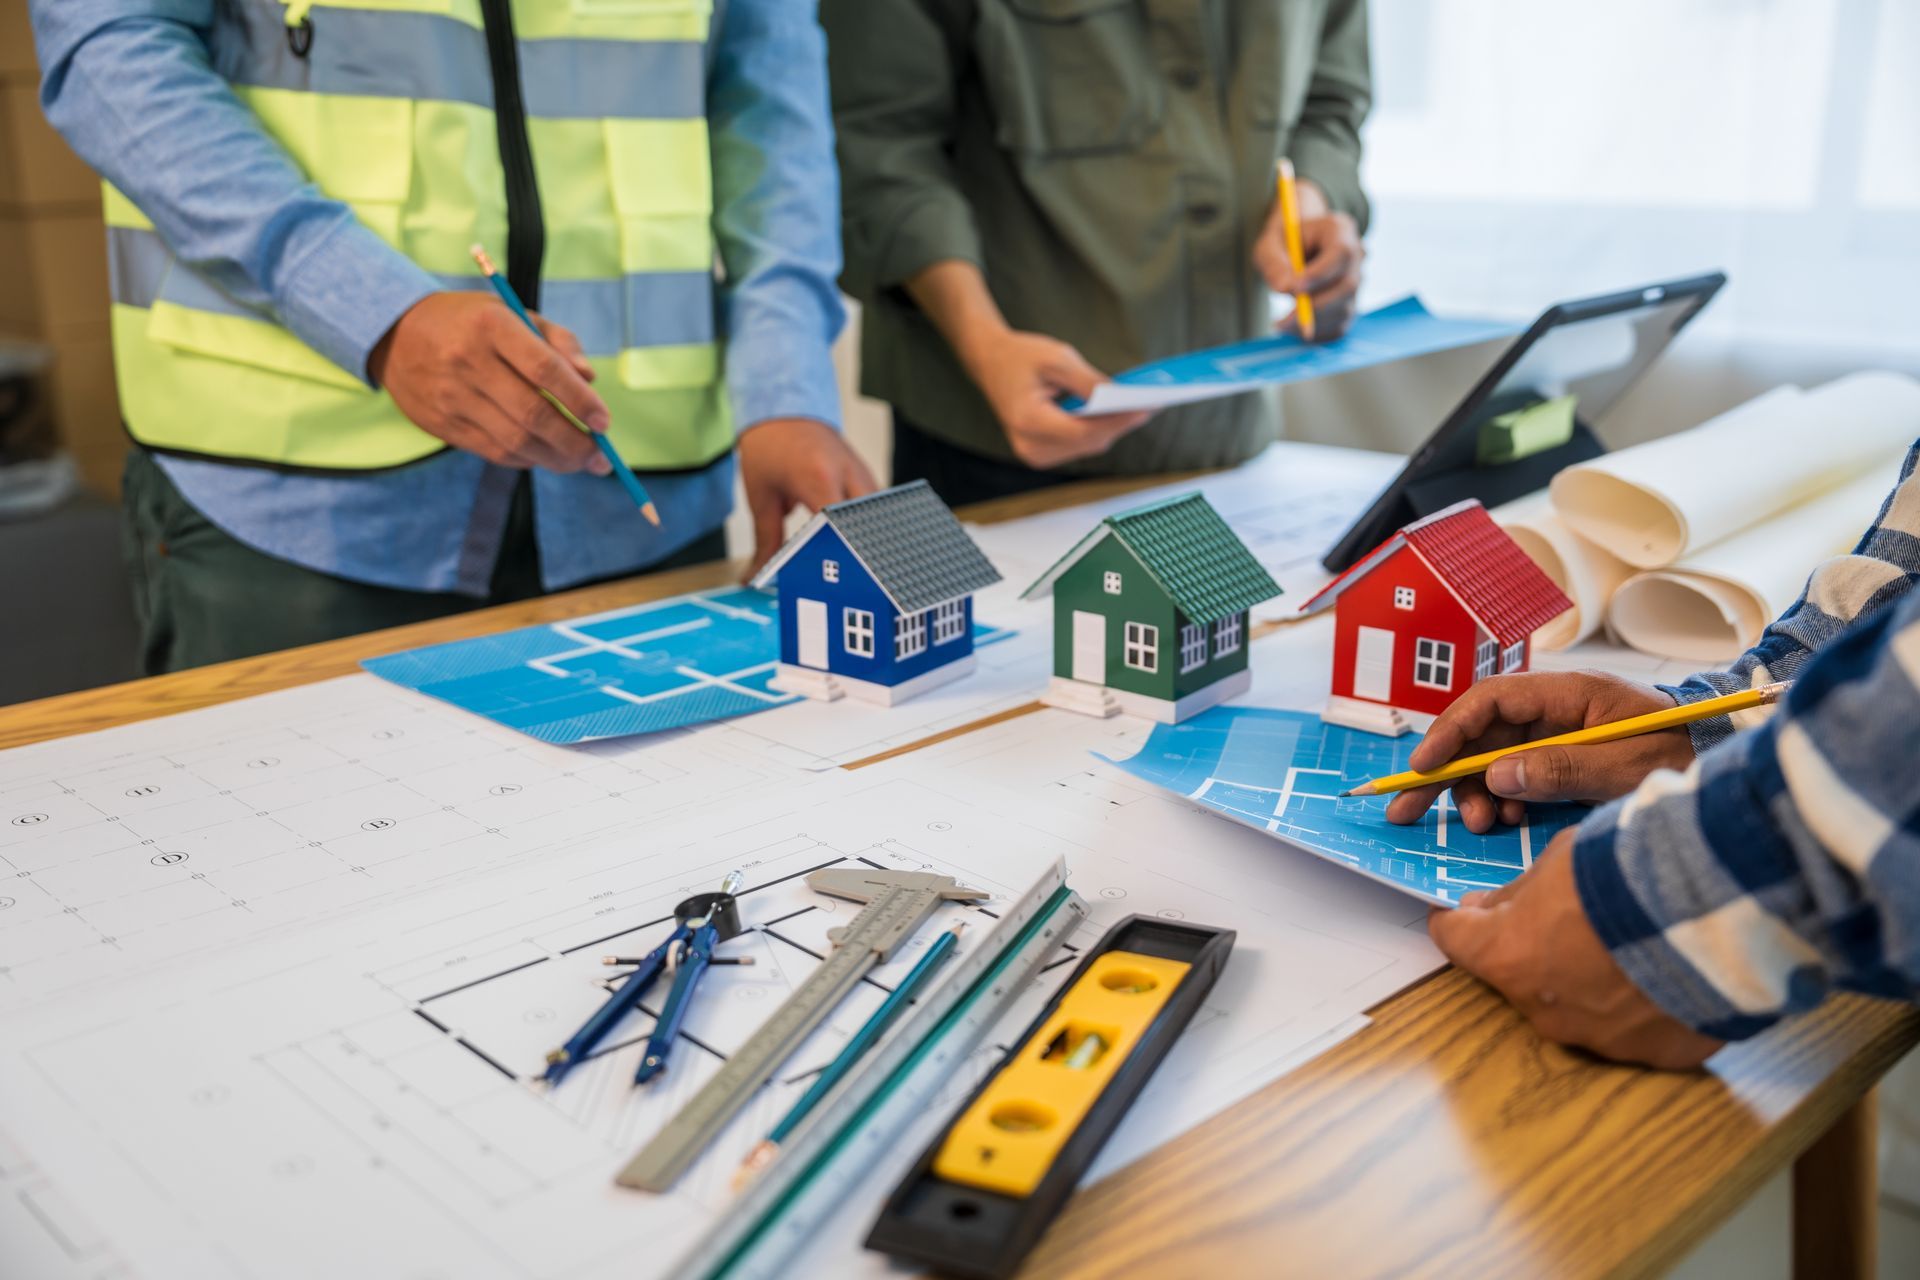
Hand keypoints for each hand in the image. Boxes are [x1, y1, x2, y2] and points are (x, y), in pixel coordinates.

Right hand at [369, 291, 610, 474]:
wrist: (395, 333)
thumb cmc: (472, 322)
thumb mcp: (513, 312)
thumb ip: (558, 341)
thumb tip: (589, 378)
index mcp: (491, 326)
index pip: (544, 369)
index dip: (579, 400)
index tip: (604, 422)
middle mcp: (468, 361)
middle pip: (532, 414)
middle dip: (575, 442)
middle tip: (602, 457)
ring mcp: (451, 397)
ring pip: (515, 441)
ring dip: (556, 459)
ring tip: (582, 463)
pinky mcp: (441, 424)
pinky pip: (494, 451)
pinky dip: (527, 458)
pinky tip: (545, 455)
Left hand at [738, 418, 878, 576]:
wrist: (783, 409)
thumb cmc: (769, 448)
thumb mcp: (761, 497)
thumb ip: (766, 541)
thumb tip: (755, 576)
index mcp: (818, 477)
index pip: (838, 526)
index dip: (836, 556)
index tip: (827, 578)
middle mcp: (847, 474)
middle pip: (865, 526)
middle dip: (857, 554)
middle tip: (847, 580)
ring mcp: (861, 473)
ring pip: (875, 518)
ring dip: (864, 540)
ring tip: (857, 566)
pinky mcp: (866, 475)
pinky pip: (874, 508)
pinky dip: (865, 526)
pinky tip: (857, 544)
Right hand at [959, 328, 1150, 469]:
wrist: (991, 363)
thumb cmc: (1020, 357)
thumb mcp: (1057, 358)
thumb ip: (1089, 381)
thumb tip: (1121, 398)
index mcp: (1028, 421)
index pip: (1082, 431)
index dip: (1117, 421)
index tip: (1146, 408)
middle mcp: (1029, 446)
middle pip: (1089, 442)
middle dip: (1120, 424)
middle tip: (1152, 405)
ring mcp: (1034, 454)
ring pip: (1088, 447)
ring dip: (1113, 428)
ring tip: (1139, 408)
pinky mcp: (1042, 453)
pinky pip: (1080, 446)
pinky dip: (1099, 430)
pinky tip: (1116, 414)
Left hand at [1253, 179, 1363, 340]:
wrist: (1295, 247)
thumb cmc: (1282, 242)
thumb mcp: (1269, 245)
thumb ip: (1275, 263)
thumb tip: (1285, 288)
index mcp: (1340, 230)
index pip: (1341, 253)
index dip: (1320, 274)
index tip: (1295, 289)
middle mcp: (1356, 256)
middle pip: (1347, 285)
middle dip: (1315, 306)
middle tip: (1282, 322)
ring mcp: (1356, 282)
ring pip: (1344, 309)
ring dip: (1313, 322)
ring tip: (1281, 324)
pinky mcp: (1350, 304)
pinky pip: (1339, 325)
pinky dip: (1317, 333)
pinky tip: (1293, 328)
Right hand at [1385, 671, 1692, 832]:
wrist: (1719, 754)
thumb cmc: (1680, 748)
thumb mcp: (1623, 765)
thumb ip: (1560, 768)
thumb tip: (1497, 776)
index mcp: (1566, 693)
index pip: (1488, 702)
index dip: (1449, 732)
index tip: (1424, 767)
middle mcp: (1551, 708)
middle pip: (1477, 733)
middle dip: (1442, 772)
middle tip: (1407, 809)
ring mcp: (1553, 732)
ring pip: (1489, 758)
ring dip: (1475, 792)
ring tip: (1484, 823)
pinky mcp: (1558, 757)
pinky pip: (1512, 775)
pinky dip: (1501, 799)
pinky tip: (1510, 819)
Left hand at [1430, 831, 1721, 1068]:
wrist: (1721, 908)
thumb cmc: (1632, 872)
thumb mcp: (1560, 858)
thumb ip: (1519, 892)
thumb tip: (1491, 908)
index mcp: (1507, 957)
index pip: (1456, 941)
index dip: (1457, 921)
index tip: (1462, 912)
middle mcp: (1544, 1010)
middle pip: (1520, 977)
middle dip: (1534, 949)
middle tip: (1568, 918)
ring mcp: (1601, 1039)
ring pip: (1580, 1007)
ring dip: (1592, 979)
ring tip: (1634, 941)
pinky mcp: (1656, 1054)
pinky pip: (1639, 1028)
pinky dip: (1645, 1003)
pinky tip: (1670, 971)